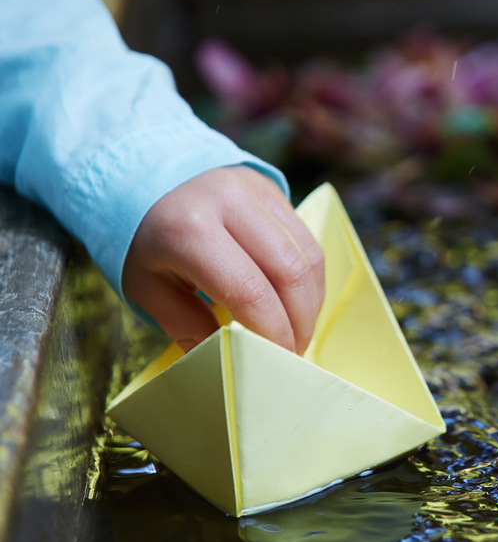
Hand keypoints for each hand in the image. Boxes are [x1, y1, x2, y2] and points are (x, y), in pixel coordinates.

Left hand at [122, 166, 325, 353]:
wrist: (144, 180)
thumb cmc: (146, 243)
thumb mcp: (148, 289)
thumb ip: (187, 326)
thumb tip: (229, 361)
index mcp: (189, 231)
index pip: (251, 292)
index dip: (272, 333)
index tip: (276, 361)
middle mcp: (228, 202)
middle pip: (290, 272)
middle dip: (300, 322)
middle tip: (292, 352)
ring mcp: (256, 190)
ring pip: (307, 256)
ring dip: (310, 302)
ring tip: (297, 329)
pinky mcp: (274, 189)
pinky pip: (308, 240)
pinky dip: (310, 279)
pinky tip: (297, 301)